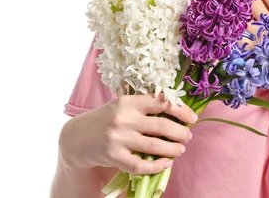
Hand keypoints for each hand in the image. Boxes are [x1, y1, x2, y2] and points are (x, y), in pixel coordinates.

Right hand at [59, 94, 195, 174]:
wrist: (76, 137)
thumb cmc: (105, 119)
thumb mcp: (122, 104)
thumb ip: (144, 105)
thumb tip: (176, 110)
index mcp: (129, 101)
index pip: (162, 103)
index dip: (181, 111)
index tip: (192, 118)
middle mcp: (124, 118)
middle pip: (162, 126)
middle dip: (181, 133)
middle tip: (188, 136)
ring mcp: (118, 139)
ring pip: (154, 146)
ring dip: (173, 149)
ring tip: (180, 150)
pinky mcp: (114, 156)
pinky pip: (140, 165)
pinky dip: (157, 166)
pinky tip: (166, 163)